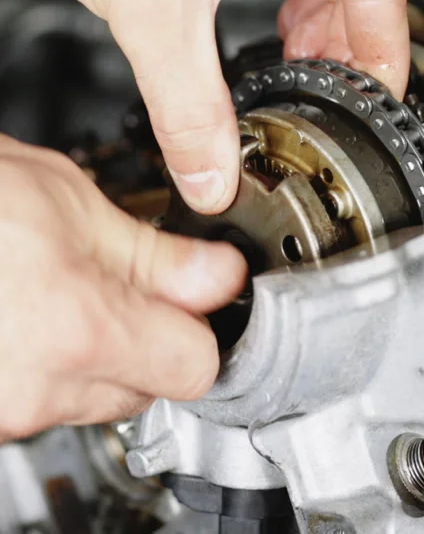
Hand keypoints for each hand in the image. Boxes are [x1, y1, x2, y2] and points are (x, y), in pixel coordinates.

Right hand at [0, 135, 245, 439]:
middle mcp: (38, 389)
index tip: (199, 294)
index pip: (196, 367)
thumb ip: (153, 253)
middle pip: (149, 385)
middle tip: (120, 278)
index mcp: (78, 328)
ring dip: (96, 347)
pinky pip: (43, 399)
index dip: (204, 322)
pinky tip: (27, 308)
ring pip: (95, 395)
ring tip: (58, 284)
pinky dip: (49, 361)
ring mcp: (0, 410)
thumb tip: (216, 275)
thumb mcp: (65, 199)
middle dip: (149, 335)